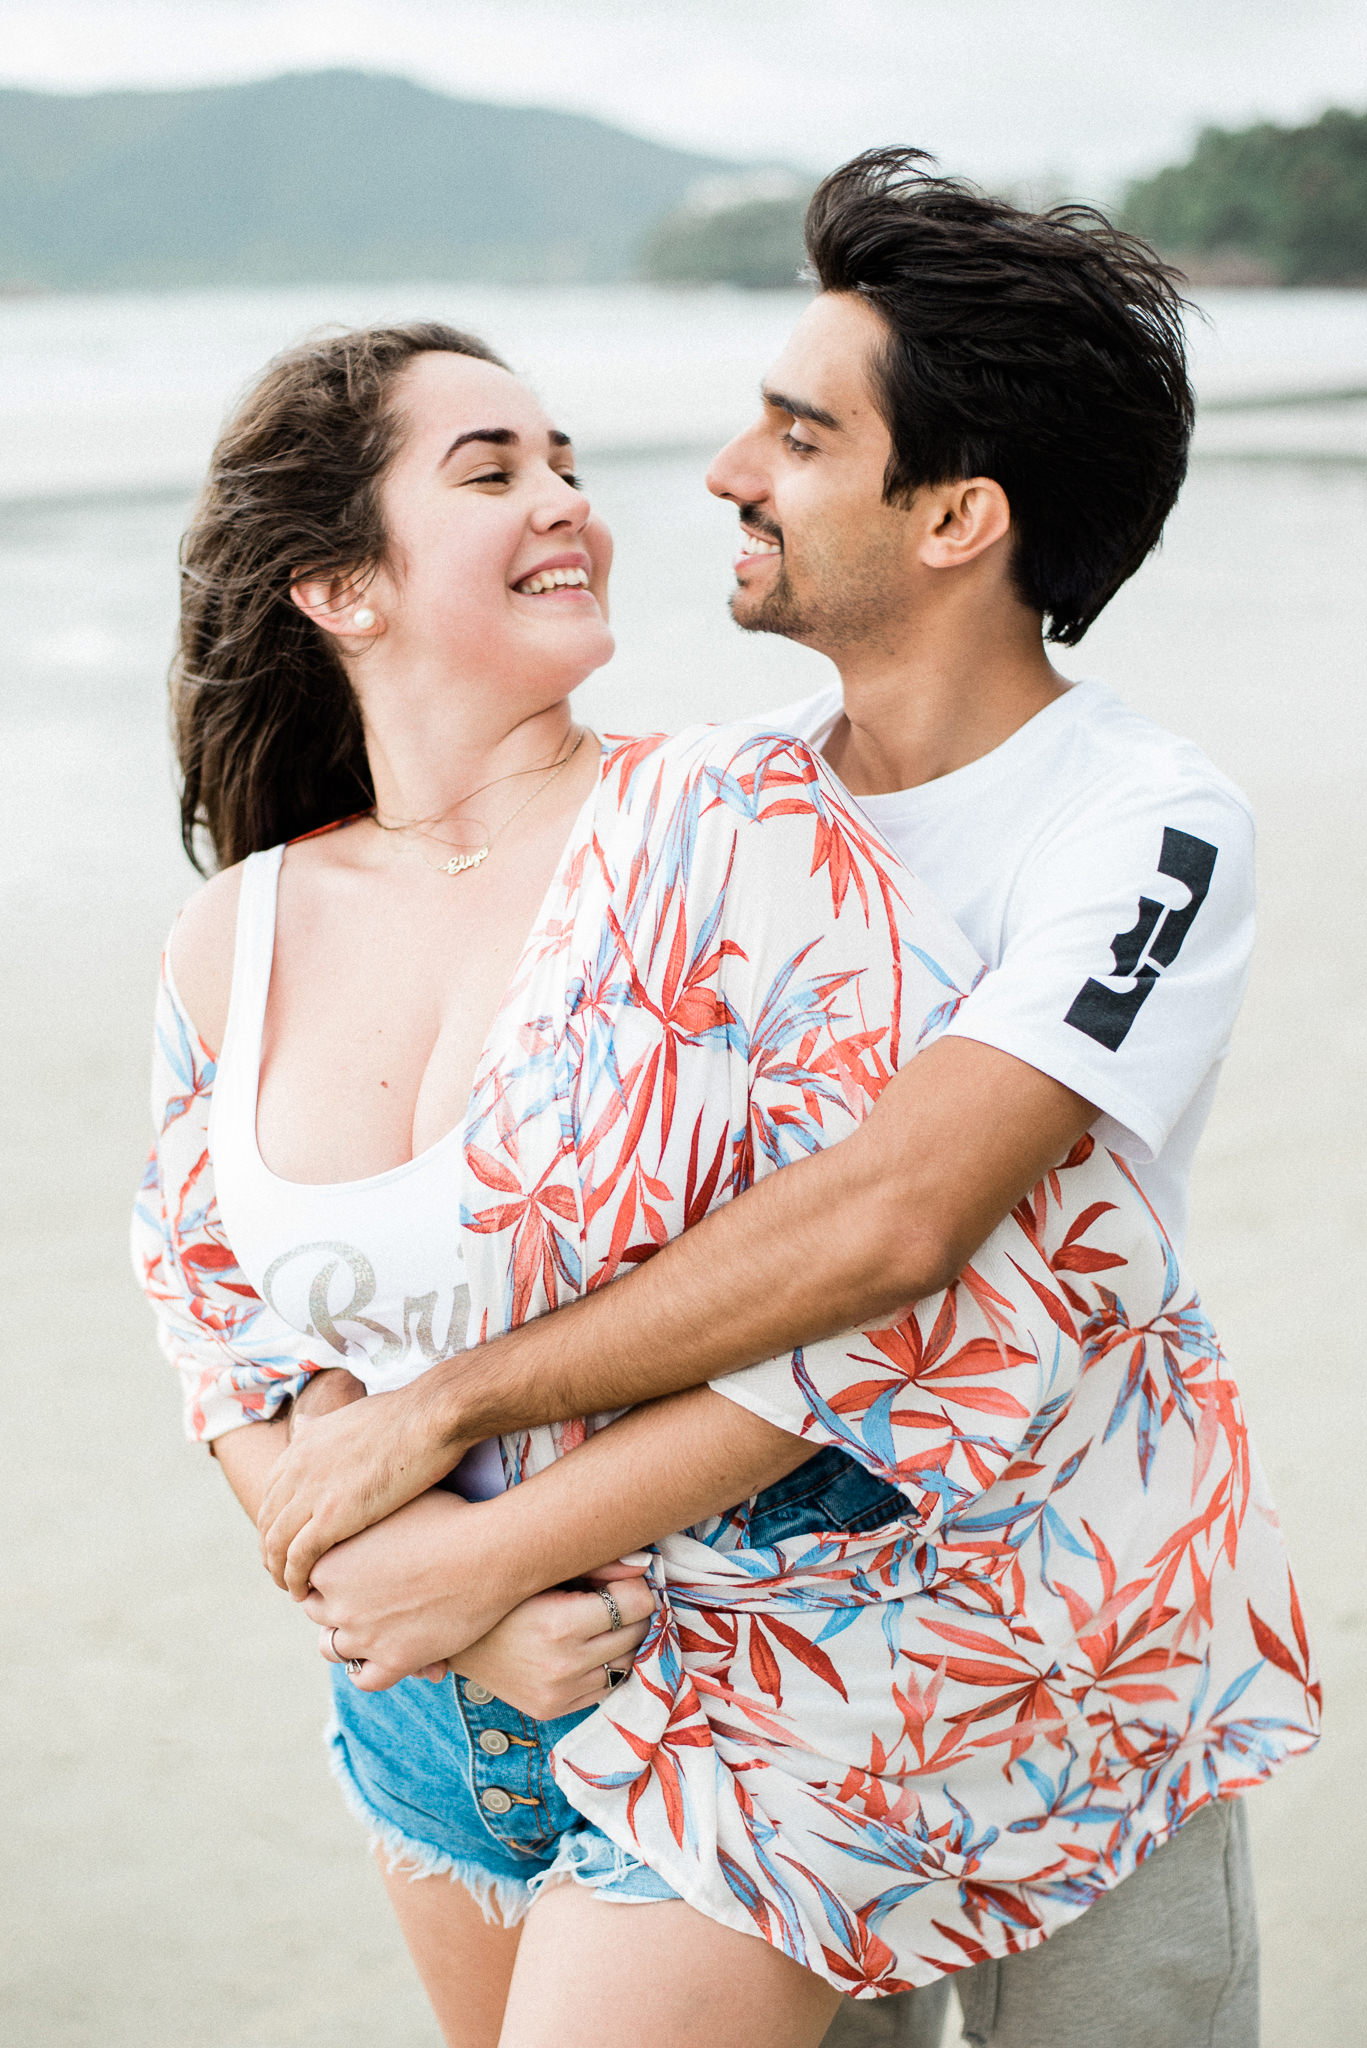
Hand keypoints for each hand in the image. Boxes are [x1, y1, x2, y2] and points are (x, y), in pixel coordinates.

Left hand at [258, 1381, 468, 1596]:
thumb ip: (323, 1426)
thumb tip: (306, 1424)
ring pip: (276, 1543)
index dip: (273, 1521)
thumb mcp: (351, 1414)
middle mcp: (299, 1467)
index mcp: (304, 1442)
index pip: (270, 1492)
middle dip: (270, 1550)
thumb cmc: (410, 1415)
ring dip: (278, 1570)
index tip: (285, 1540)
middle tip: (283, 1571)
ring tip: (291, 1587)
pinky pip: (298, 1556)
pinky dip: (295, 1577)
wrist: (432, 1416)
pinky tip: (303, 1591)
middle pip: (267, 1520)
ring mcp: (313, 1491)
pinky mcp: (332, 1516)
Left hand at [302, 1489, 510, 1684]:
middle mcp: (337, 1602)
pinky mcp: (394, 1662)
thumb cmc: (450, 1517)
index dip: (329, 1569)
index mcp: (328, 1561)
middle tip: (361, 1593)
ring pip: (332, 1648)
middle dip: (335, 1603)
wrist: (489, 1553)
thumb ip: (368, 1513)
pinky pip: (364, 1678)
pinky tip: (384, 1654)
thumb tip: (359, 1500)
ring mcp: (363, 1636)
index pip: (308, 1574)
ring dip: (346, 1638)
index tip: (348, 1565)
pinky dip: (368, 1670)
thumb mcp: (398, 1503)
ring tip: (369, 1626)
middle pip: (317, 1610)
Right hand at [322, 1574, 656, 1712]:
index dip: (633, 1586)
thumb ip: (598, 1563)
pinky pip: (606, 1687)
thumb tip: (648, 1563)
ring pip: (625, 1662)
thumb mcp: (543, 1569)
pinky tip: (588, 1644)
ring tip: (602, 1618)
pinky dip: (606, 1665)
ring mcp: (557, 1693)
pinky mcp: (553, 1709)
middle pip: (634, 1633)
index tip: (621, 1577)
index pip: (634, 1604)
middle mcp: (561, 1666)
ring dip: (622, 1639)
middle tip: (614, 1593)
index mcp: (557, 1625)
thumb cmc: (500, 1590)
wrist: (452, 1634)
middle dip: (632, 1610)